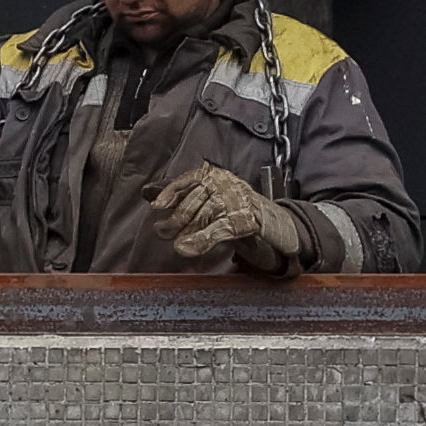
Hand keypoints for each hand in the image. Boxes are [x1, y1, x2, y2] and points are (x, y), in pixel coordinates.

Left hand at [153, 161, 307, 274]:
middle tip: (162, 231)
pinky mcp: (249, 220)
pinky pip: (220, 229)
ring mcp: (240, 200)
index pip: (189, 179)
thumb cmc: (238, 213)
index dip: (171, 192)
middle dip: (176, 217)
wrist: (279, 228)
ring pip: (205, 214)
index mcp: (217, 176)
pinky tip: (187, 248)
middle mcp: (228, 184)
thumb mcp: (209, 201)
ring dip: (186, 230)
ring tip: (175, 243)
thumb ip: (182, 195)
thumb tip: (147, 191)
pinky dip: (201, 240)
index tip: (157, 205)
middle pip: (194, 200)